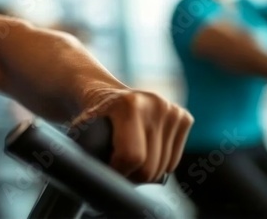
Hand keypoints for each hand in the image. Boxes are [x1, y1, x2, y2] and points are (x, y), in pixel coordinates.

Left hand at [72, 88, 192, 182]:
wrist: (102, 92)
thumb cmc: (91, 116)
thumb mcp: (83, 129)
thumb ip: (89, 147)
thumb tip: (95, 174)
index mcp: (129, 104)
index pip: (132, 156)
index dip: (119, 172)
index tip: (109, 172)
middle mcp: (155, 104)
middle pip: (150, 166)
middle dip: (132, 175)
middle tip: (119, 170)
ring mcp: (172, 110)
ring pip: (164, 167)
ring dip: (146, 172)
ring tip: (129, 162)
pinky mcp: (184, 117)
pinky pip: (174, 160)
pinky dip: (160, 164)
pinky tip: (145, 152)